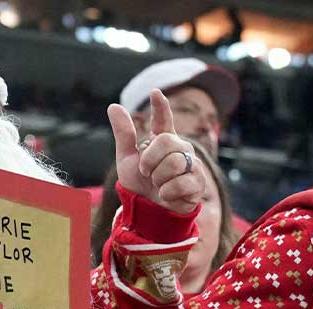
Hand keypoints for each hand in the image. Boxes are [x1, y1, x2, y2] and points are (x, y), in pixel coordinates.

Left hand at [107, 89, 204, 214]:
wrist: (151, 211)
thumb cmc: (141, 184)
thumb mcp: (127, 159)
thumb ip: (124, 134)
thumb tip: (114, 105)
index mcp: (163, 140)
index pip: (163, 120)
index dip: (160, 107)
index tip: (155, 92)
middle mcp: (180, 149)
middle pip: (166, 142)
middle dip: (149, 160)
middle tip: (146, 173)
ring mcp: (192, 165)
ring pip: (173, 163)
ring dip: (158, 179)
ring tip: (158, 185)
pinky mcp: (198, 183)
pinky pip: (181, 183)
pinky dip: (167, 192)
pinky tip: (167, 195)